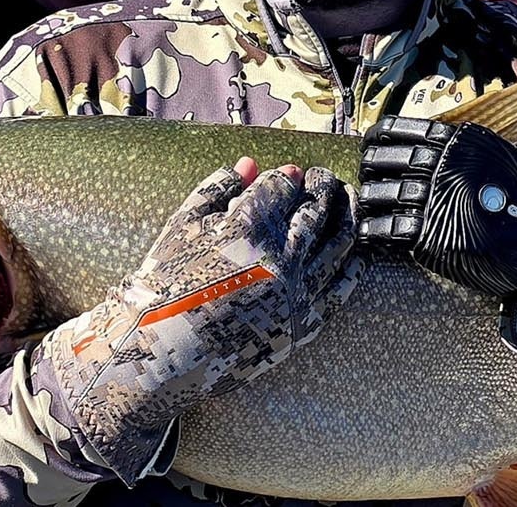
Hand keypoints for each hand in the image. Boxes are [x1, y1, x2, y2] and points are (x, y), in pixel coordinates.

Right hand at [43, 160, 359, 456]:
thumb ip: (216, 190)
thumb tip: (250, 164)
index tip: (289, 172)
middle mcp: (278, 259)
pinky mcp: (303, 324)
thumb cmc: (163, 287)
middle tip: (323, 178)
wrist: (159, 352)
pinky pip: (341, 289)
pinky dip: (354, 265)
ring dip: (347, 213)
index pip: (281, 187)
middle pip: (317, 208)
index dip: (285, 176)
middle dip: (323, 185)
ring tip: (347, 198)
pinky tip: (357, 250)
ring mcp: (295, 293)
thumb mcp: (181, 227)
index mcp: (245, 230)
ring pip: (338, 242)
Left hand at [359, 118, 516, 327]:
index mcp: (457, 141)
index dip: (379, 138)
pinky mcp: (430, 233)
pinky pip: (387, 226)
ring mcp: (435, 197)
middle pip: (383, 160)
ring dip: (367, 198)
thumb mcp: (495, 158)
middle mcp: (443, 164)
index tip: (371, 145)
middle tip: (367, 175)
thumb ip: (461, 151)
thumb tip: (420, 144)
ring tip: (365, 203)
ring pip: (380, 192)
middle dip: (368, 167)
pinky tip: (367, 230)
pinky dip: (371, 228)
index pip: (401, 130)